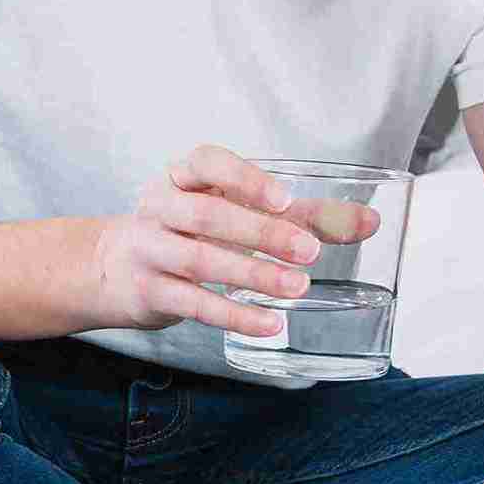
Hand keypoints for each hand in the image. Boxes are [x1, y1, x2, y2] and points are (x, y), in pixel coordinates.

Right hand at [89, 143, 381, 338]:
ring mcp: (151, 248)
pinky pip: (193, 303)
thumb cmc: (189, 230)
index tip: (285, 197)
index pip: (206, 161)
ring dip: (252, 274)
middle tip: (309, 251)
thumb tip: (369, 222)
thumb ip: (302, 216)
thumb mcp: (235, 211)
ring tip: (296, 288)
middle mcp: (161, 205)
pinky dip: (234, 314)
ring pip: (201, 260)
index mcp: (182, 176)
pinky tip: (270, 322)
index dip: (245, 177)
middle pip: (208, 214)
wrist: (115, 267)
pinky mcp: (150, 291)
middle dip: (261, 231)